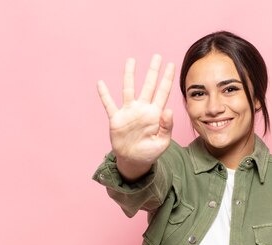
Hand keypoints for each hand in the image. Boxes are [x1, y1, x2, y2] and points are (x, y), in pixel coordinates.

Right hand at [97, 55, 174, 180]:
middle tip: (157, 56)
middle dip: (153, 71)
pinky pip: (109, 104)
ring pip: (129, 89)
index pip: (163, 92)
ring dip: (129, 75)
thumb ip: (166, 127)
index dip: (167, 79)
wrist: (134, 161)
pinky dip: (104, 94)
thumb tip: (168, 110)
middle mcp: (142, 109)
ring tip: (130, 61)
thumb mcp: (162, 142)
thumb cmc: (150, 152)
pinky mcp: (116, 119)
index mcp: (155, 114)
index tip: (171, 65)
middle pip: (148, 85)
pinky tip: (100, 83)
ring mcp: (129, 112)